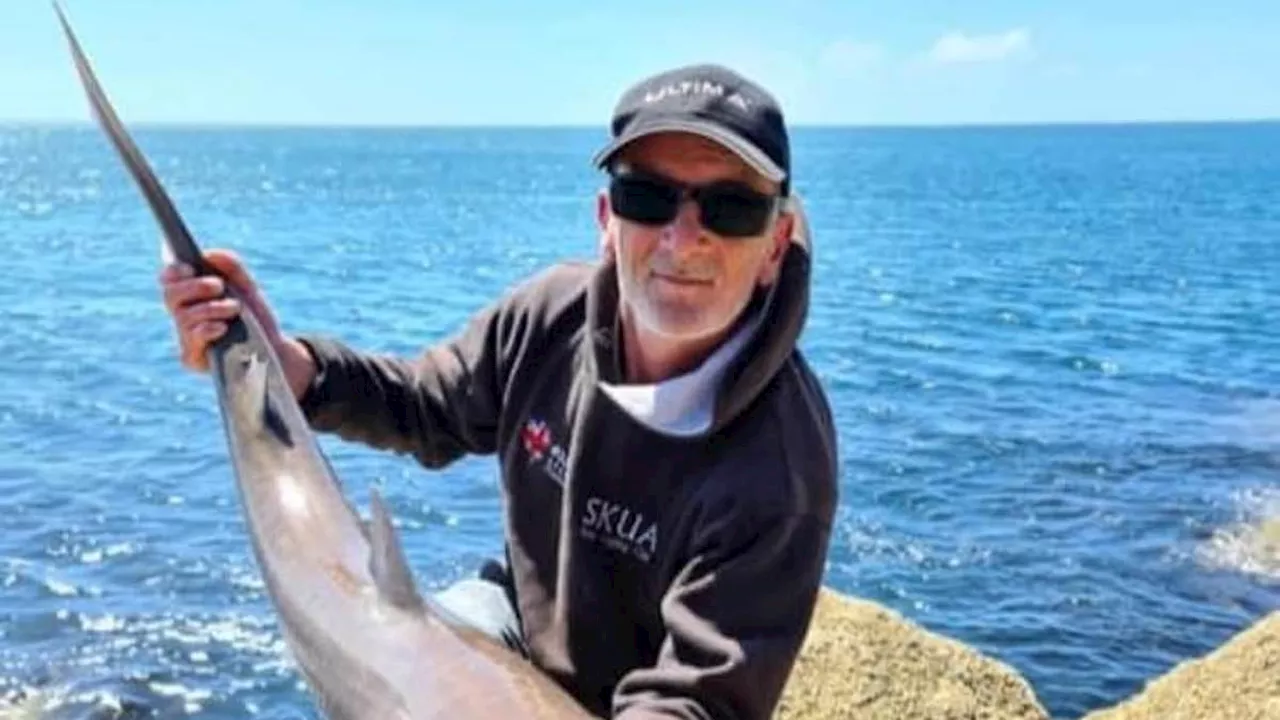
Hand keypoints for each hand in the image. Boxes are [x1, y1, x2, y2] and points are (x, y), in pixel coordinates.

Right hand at [159, 249, 315, 395]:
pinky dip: (207, 330)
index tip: (190, 267)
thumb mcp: (247, 287)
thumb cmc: (254, 315)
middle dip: (194, 287)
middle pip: (170, 295)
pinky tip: (221, 328)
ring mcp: (186, 337)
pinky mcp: (193, 358)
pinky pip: (191, 341)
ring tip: (235, 308)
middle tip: (218, 286)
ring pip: (184, 317)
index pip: (168, 279)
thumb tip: (209, 254)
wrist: (272, 346)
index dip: (173, 271)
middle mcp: (183, 315)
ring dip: (211, 308)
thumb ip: (231, 267)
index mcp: (190, 295)